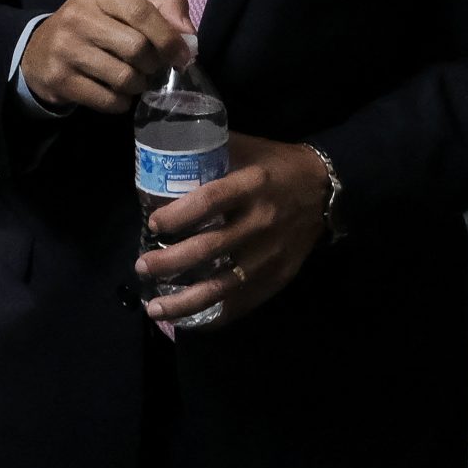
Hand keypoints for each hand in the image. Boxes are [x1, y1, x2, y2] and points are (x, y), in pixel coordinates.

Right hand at [18, 0, 193, 113]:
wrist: (40, 51)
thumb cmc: (96, 24)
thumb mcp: (124, 4)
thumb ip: (163, 7)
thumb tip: (189, 33)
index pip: (142, 12)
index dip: (169, 37)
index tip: (183, 56)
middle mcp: (78, 15)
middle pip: (137, 47)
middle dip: (154, 64)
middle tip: (152, 68)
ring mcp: (65, 48)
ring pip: (124, 77)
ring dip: (139, 85)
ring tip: (134, 80)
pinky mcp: (60, 79)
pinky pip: (108, 100)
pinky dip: (122, 102)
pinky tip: (117, 93)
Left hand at [139, 133, 330, 327]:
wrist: (326, 189)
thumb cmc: (278, 165)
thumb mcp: (247, 148)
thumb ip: (210, 150)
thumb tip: (165, 156)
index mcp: (252, 184)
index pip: (209, 201)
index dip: (178, 215)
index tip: (153, 224)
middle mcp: (261, 221)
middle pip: (209, 248)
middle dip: (169, 262)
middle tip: (142, 267)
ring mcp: (271, 254)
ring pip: (223, 285)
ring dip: (184, 301)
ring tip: (154, 308)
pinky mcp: (279, 276)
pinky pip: (243, 302)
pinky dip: (214, 315)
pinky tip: (190, 319)